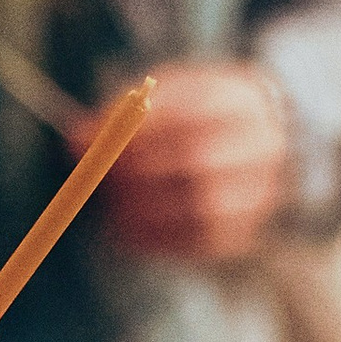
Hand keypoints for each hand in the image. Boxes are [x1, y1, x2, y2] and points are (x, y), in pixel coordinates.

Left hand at [100, 60, 288, 263]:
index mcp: (241, 99)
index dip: (136, 133)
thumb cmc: (192, 116)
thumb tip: (78, 141)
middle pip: (198, 159)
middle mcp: (262, 145)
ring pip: (204, 207)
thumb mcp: (160, 98)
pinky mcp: (245, 231)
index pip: (187, 113)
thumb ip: (120, 115)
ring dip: (147, 209)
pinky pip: (202, 243)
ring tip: (113, 205)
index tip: (97, 145)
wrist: (246, 145)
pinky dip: (158, 239)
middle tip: (103, 178)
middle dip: (139, 172)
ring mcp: (260, 192)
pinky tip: (126, 230)